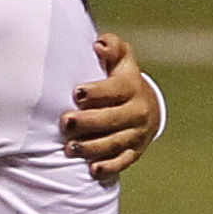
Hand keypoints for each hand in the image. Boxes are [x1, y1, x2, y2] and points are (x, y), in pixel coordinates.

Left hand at [63, 32, 161, 183]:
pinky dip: (108, 167)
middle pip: (112, 119)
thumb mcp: (120, 61)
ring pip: (114, 143)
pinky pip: (122, 162)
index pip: (116, 89)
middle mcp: (138, 111)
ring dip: (92, 147)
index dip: (97, 91)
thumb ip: (112, 48)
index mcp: (132, 87)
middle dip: (88, 122)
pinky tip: (92, 169)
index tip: (77, 93)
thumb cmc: (121, 80)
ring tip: (69, 148)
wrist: (146, 107)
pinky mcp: (134, 152)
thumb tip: (98, 44)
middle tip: (65, 122)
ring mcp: (136, 134)